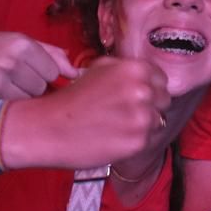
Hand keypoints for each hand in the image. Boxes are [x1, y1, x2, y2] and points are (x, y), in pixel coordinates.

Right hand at [0, 32, 81, 105]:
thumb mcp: (10, 41)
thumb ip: (49, 53)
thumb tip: (78, 72)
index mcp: (21, 43)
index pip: (54, 72)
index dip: (39, 74)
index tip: (20, 70)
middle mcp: (10, 60)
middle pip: (41, 89)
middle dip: (27, 88)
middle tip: (2, 79)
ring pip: (26, 103)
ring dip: (13, 101)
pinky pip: (6, 114)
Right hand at [3, 56, 169, 169]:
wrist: (47, 127)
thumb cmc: (70, 98)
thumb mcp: (98, 68)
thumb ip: (125, 68)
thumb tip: (146, 73)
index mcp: (135, 69)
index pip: (161, 78)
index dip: (149, 87)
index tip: (136, 95)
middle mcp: (143, 91)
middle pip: (163, 99)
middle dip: (149, 105)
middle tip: (124, 112)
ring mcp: (142, 117)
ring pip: (159, 120)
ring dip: (144, 124)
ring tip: (118, 125)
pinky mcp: (138, 141)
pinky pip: (149, 139)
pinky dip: (136, 140)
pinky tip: (115, 137)